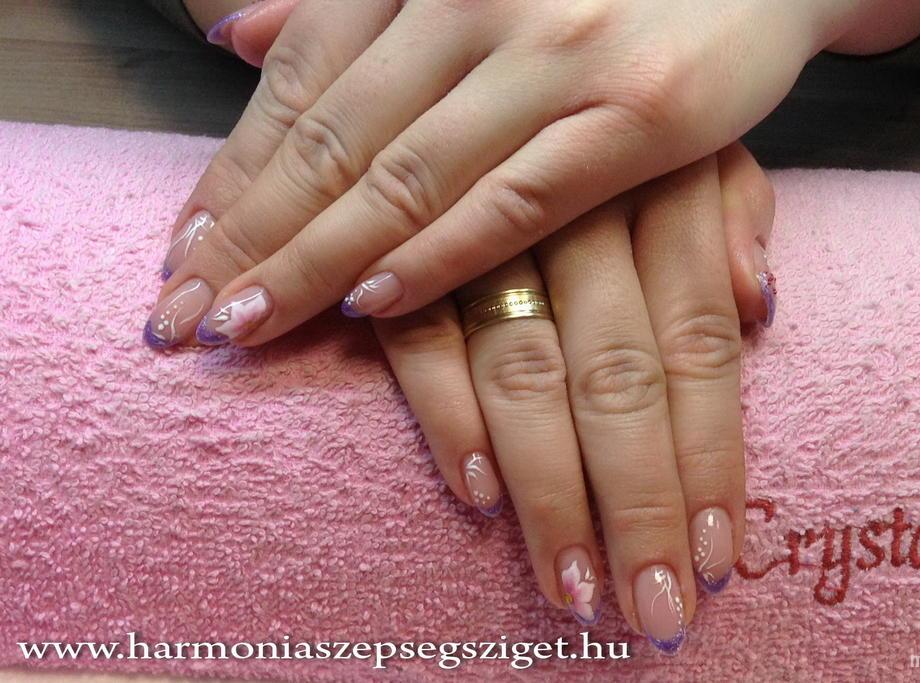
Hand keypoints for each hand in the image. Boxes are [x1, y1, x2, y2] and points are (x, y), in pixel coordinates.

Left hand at [146, 0, 839, 347]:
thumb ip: (346, 5)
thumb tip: (235, 39)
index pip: (298, 81)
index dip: (232, 172)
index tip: (182, 251)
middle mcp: (473, 2)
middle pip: (331, 139)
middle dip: (247, 235)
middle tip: (181, 313)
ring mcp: (552, 57)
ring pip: (405, 177)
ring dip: (314, 260)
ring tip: (245, 325)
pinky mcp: (632, 116)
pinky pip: (513, 201)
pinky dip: (438, 254)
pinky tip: (371, 304)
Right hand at [371, 142, 775, 651]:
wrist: (503, 31)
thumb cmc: (613, 102)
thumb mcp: (693, 129)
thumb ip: (733, 207)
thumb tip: (762, 303)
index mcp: (663, 186)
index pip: (701, 345)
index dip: (709, 458)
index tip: (715, 558)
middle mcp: (584, 216)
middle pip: (621, 382)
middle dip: (638, 506)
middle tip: (648, 611)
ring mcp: (491, 231)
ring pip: (528, 374)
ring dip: (551, 490)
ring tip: (573, 585)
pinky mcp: (409, 245)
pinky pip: (425, 335)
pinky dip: (448, 412)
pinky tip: (476, 492)